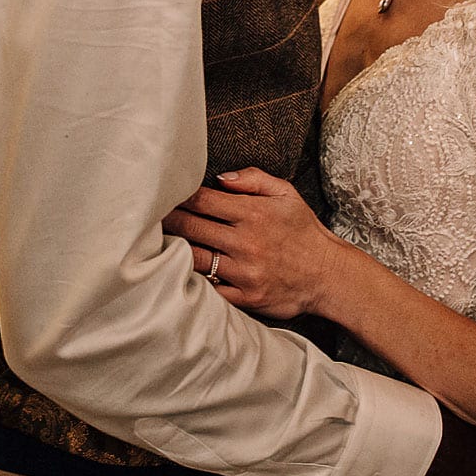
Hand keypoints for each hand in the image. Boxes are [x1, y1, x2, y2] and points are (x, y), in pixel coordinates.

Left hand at [160, 167, 346, 319]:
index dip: (178, 195)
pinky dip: (192, 280)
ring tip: (154, 243)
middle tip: (147, 216)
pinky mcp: (244, 297)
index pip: (202, 199)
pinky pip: (209, 289)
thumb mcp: (286, 194)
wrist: (328, 275)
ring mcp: (244, 272)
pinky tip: (177, 273)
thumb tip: (219, 177)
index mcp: (252, 213)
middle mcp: (245, 242)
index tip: (162, 194)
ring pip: (194, 258)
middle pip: (191, 227)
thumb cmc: (304, 232)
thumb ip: (253, 179)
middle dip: (167, 220)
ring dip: (174, 250)